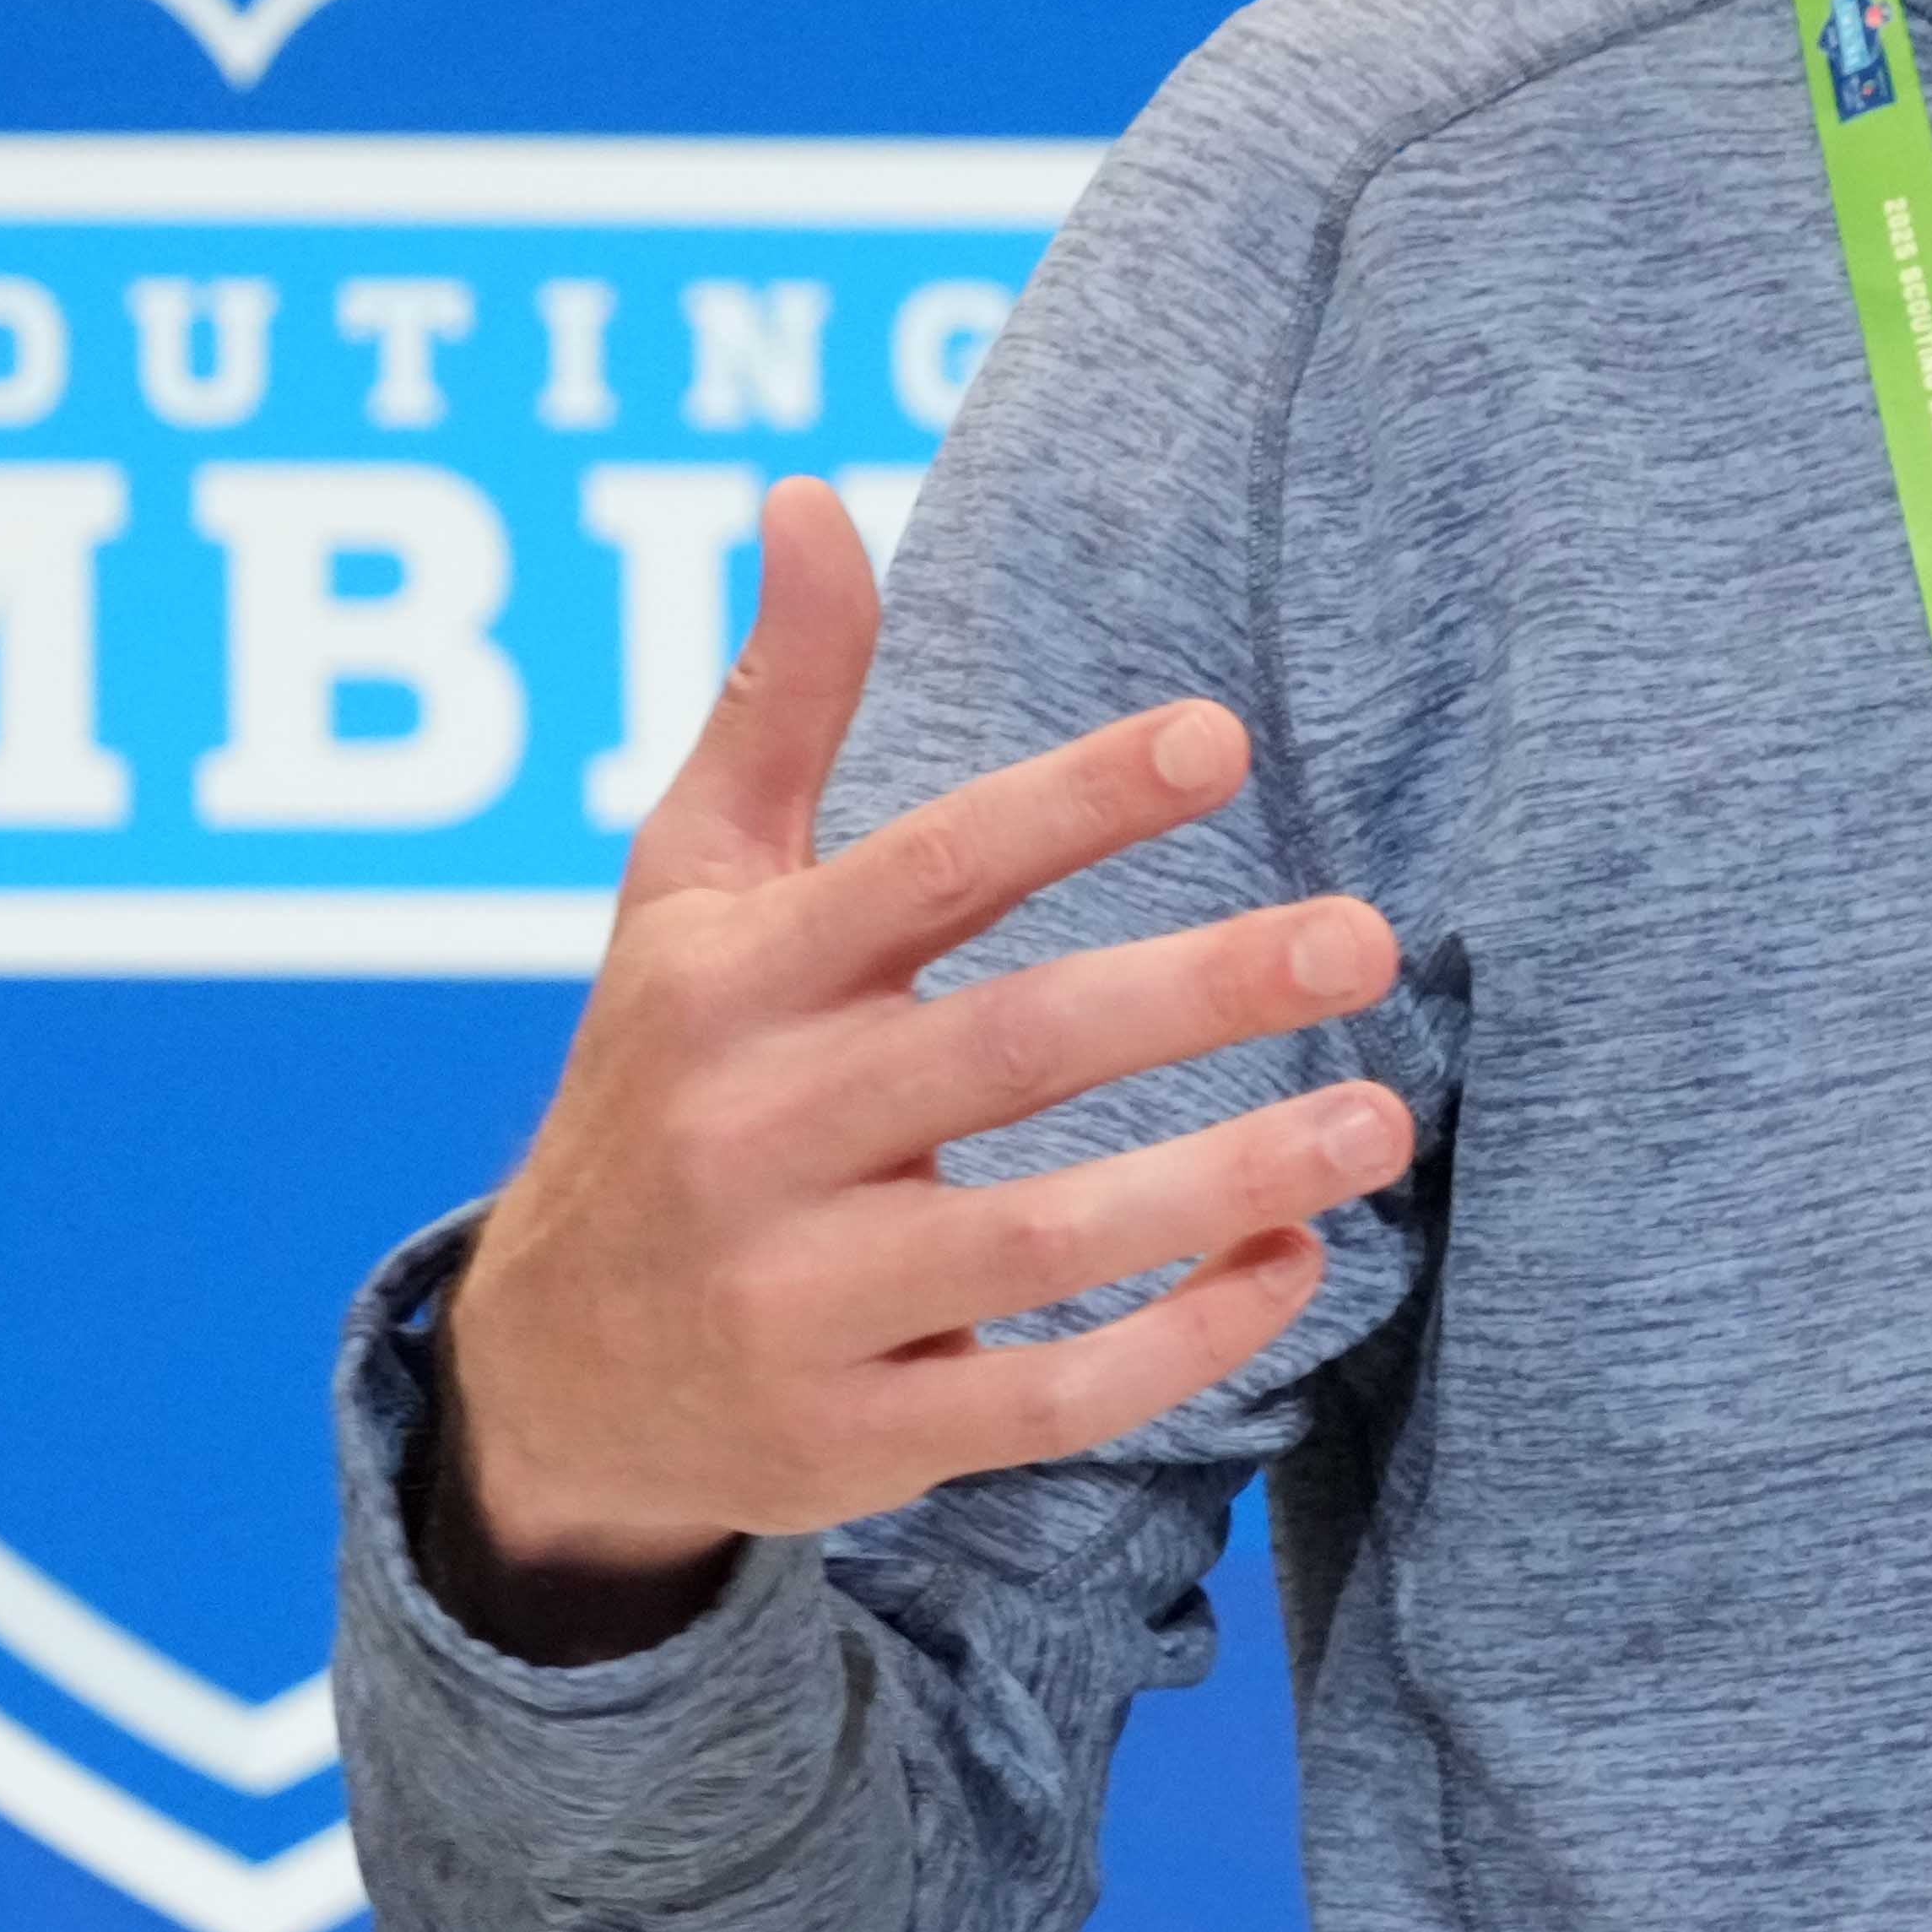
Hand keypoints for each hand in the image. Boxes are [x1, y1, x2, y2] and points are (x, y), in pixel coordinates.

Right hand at [430, 481, 1418, 1661]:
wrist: (550, 1375)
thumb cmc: (664, 1077)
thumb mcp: (686, 891)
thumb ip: (777, 703)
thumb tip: (807, 489)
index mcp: (728, 983)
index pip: (922, 872)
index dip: (1070, 804)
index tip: (1224, 738)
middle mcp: (752, 1138)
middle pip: (1006, 1052)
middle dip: (1196, 995)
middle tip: (1367, 937)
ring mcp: (798, 1303)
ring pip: (1039, 1243)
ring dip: (1222, 1178)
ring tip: (1382, 1118)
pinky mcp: (850, 1442)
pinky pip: (1043, 1404)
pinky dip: (1180, 1339)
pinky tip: (1294, 1262)